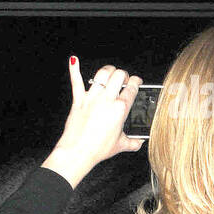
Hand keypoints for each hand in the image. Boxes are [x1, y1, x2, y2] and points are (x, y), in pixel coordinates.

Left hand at [43, 58, 144, 187]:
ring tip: (110, 73)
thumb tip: (139, 142)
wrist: (77, 152)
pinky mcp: (78, 100)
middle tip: (123, 80)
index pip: (133, 87)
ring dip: (108, 71)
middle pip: (119, 75)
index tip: (137, 82)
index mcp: (120, 108)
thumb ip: (133, 142)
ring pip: (102, 74)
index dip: (137, 82)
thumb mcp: (120, 145)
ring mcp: (92, 98)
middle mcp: (106, 99)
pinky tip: (73, 60)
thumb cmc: (97, 149)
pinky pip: (76, 81)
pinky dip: (74, 69)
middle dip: (123, 75)